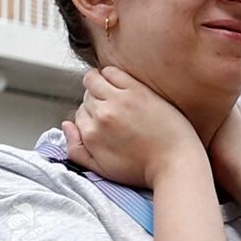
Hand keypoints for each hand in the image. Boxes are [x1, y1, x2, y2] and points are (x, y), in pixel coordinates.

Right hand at [61, 64, 201, 189]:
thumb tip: (65, 124)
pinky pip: (112, 71)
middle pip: (86, 97)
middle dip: (94, 101)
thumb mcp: (101, 170)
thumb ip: (76, 150)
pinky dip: (110, 74)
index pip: (78, 114)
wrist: (175, 163)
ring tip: (111, 92)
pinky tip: (119, 83)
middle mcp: (101, 115)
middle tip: (112, 109)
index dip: (90, 116)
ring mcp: (119, 100)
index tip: (105, 121)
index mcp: (91, 135)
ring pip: (92, 79)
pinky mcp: (137, 90)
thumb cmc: (141, 169)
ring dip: (97, 83)